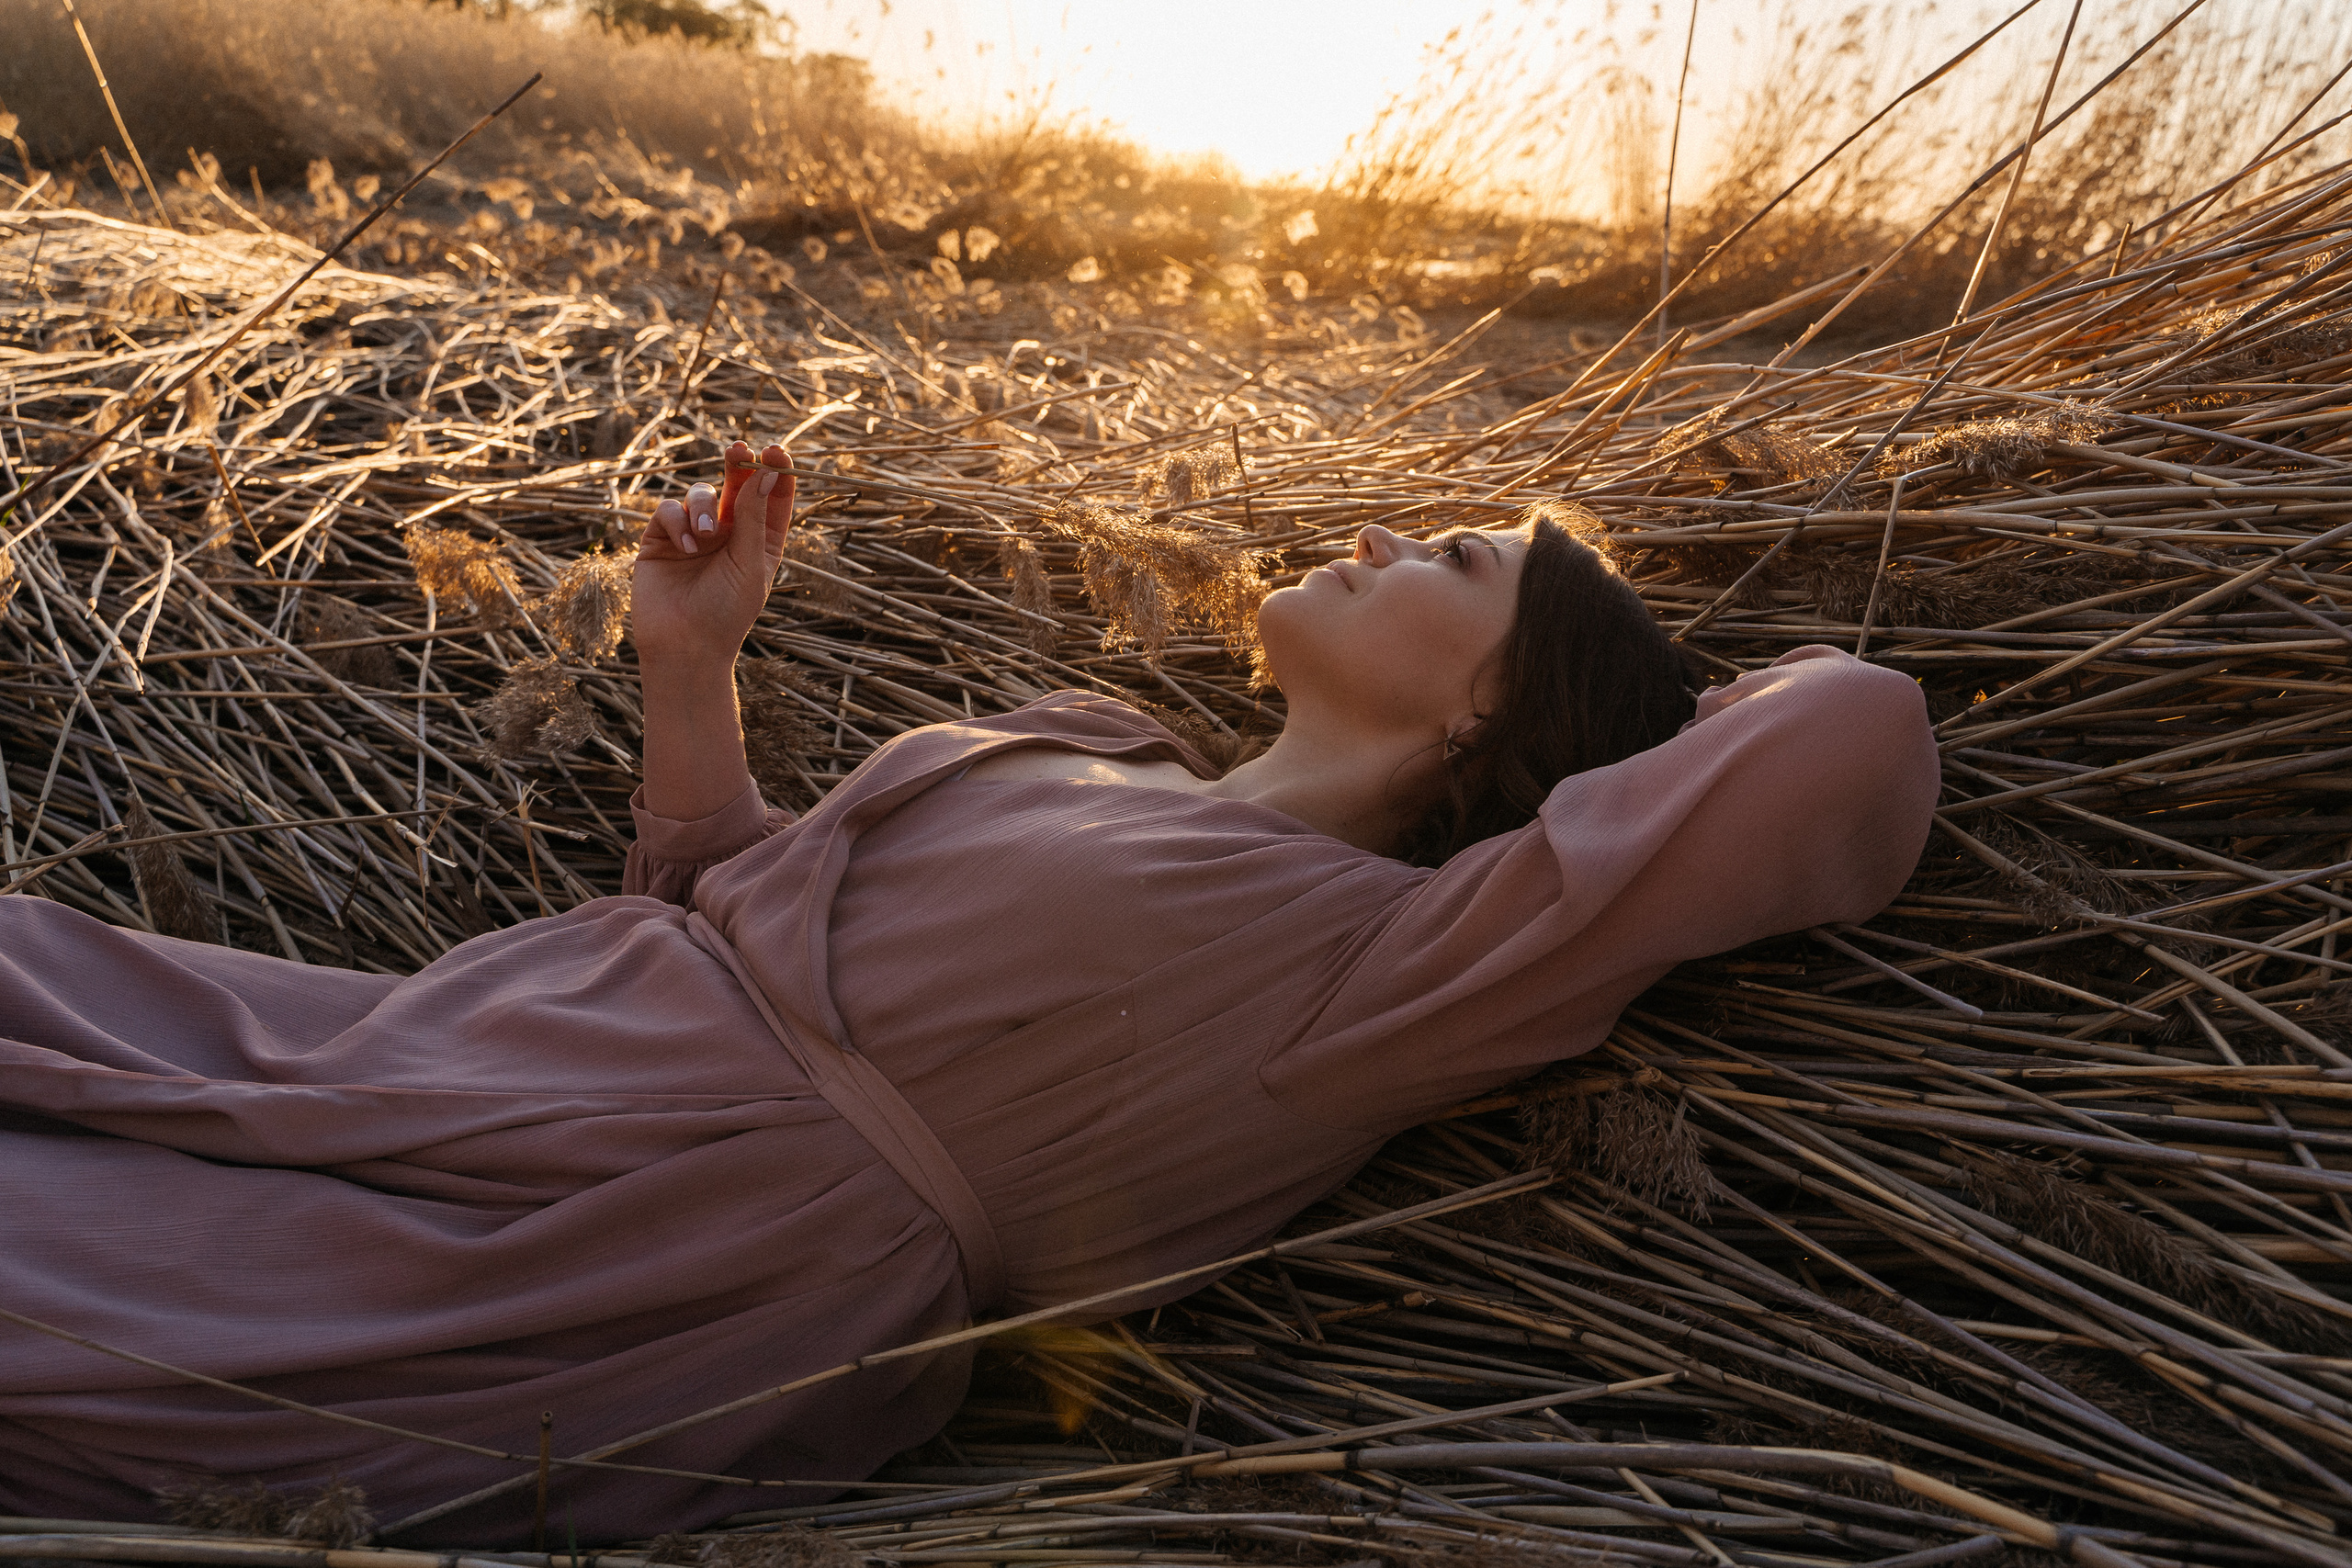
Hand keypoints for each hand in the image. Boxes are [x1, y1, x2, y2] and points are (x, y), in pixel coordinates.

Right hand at [632, 441, 793, 667]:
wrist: (685, 647)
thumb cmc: (727, 612)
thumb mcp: (750, 564)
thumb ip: (754, 518)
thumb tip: (766, 473)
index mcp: (760, 541)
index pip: (771, 498)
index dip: (774, 472)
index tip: (775, 452)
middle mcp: (729, 534)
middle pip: (736, 485)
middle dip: (738, 465)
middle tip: (739, 449)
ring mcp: (694, 534)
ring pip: (700, 494)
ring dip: (703, 507)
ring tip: (705, 536)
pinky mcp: (662, 539)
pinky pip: (669, 510)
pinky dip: (677, 522)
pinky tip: (684, 547)